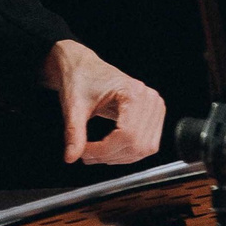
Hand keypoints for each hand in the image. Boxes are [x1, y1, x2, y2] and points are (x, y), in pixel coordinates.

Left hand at [42, 40, 165, 164]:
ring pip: (143, 148)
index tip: (84, 153)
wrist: (83, 67)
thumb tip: (71, 157)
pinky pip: (145, 145)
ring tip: (95, 153)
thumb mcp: (73, 106)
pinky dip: (126, 152)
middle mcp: (150, 99)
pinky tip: (108, 150)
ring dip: (118, 157)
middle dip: (110, 156)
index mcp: (133, 92)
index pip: (127, 134)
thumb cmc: (80, 79)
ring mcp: (155, 108)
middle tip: (87, 156)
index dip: (105, 150)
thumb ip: (74, 133)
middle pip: (137, 144)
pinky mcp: (153, 116)